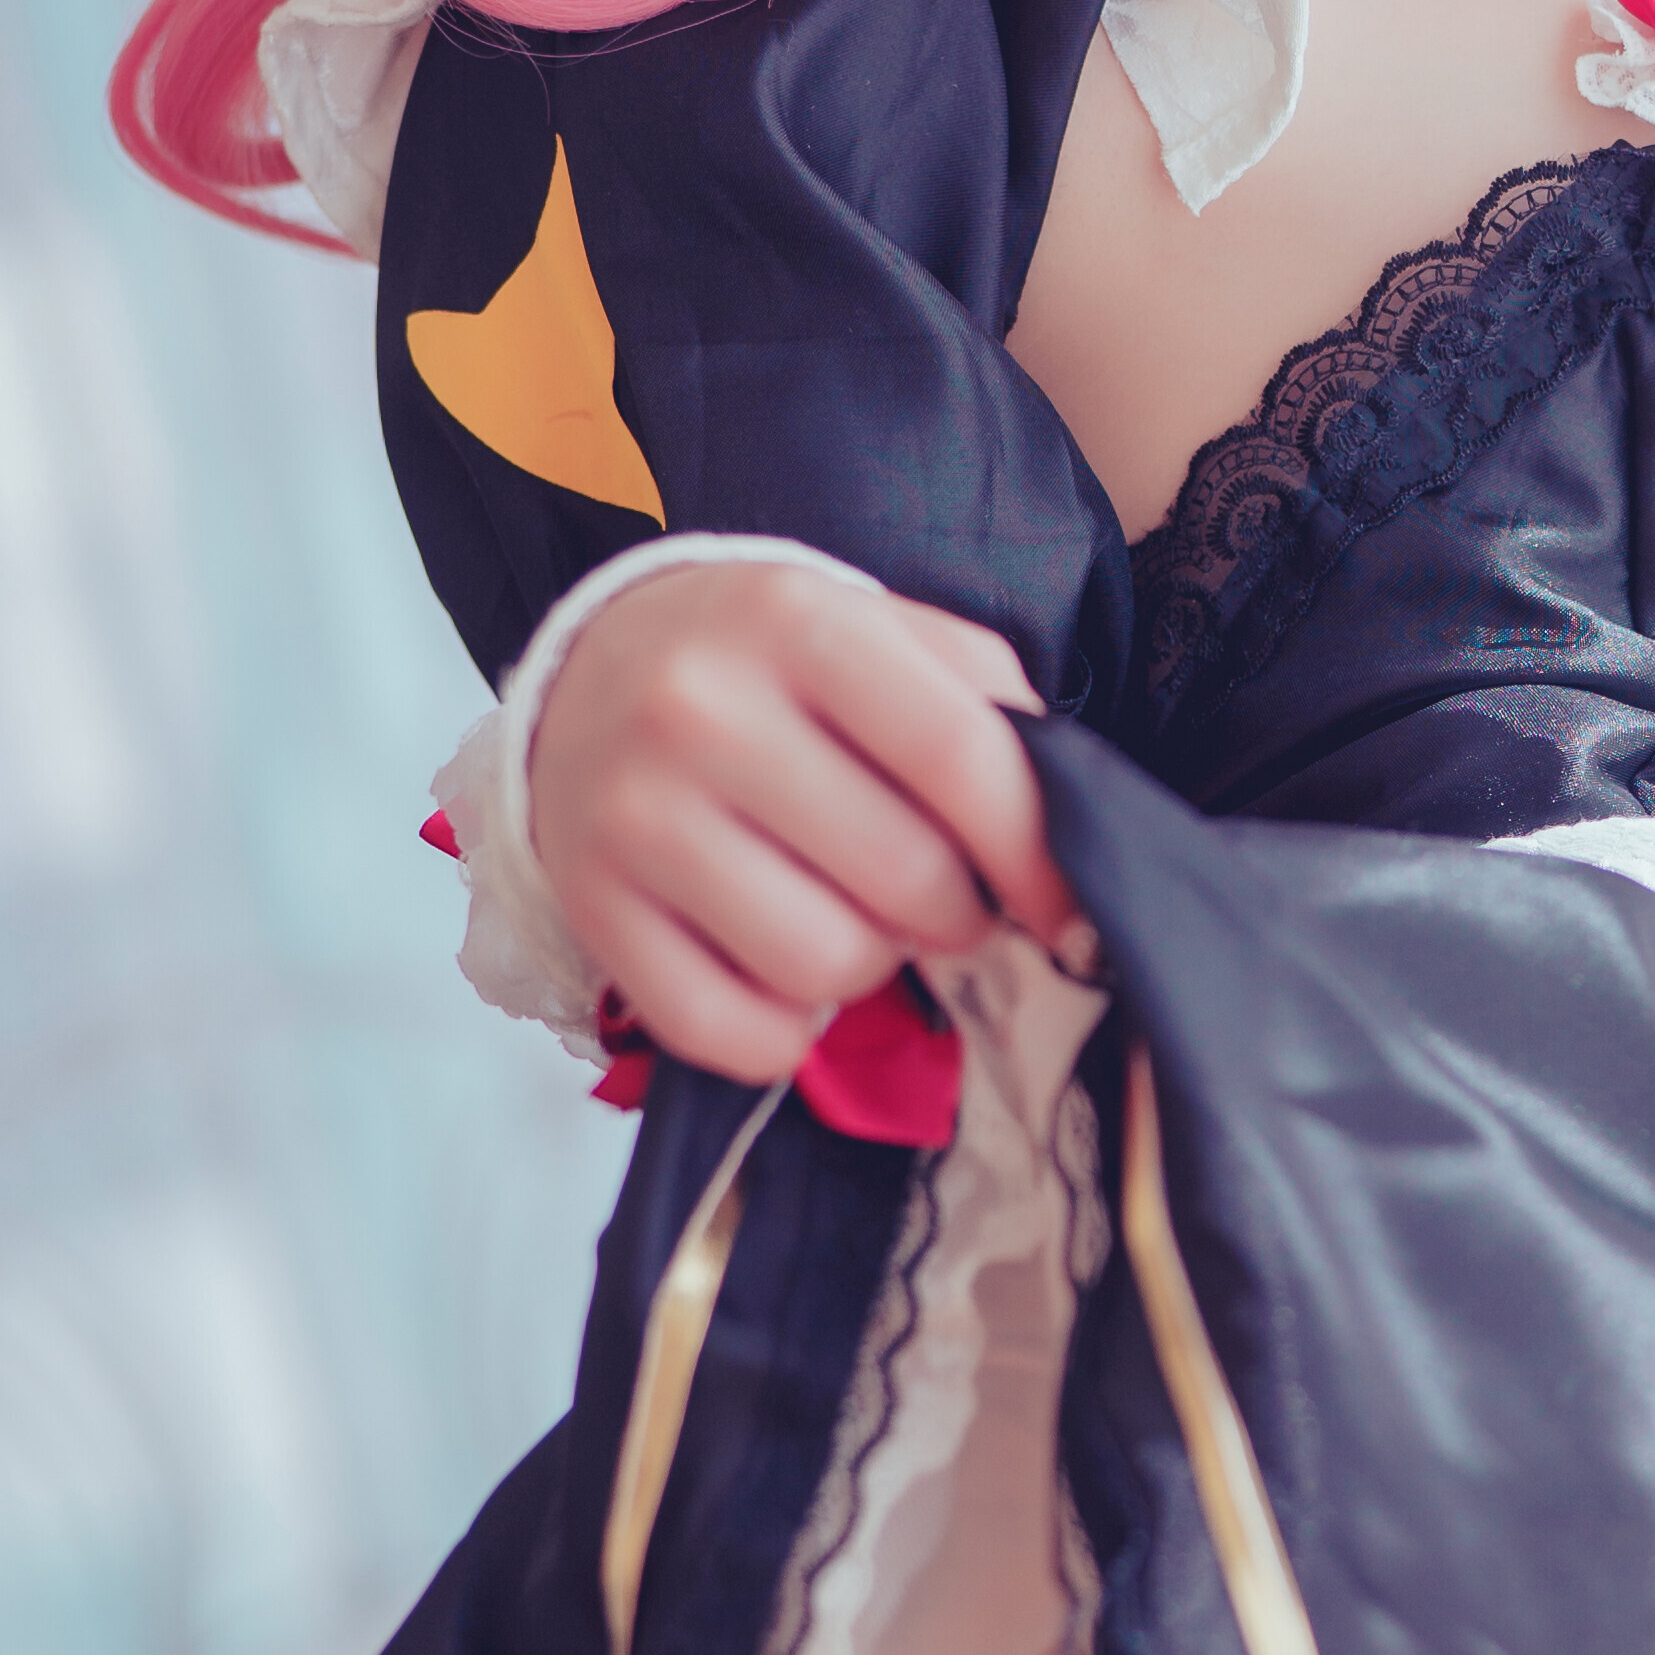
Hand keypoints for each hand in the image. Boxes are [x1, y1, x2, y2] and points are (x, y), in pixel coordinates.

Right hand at [526, 557, 1086, 1086]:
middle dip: (956, 914)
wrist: (591, 668)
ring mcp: (633, 813)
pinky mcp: (589, 904)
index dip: (1033, 853)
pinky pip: (724, 1030)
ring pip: (821, 965)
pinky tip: (782, 978)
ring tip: (848, 916)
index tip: (1058, 902)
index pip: (957, 756)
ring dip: (868, 966)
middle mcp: (699, 708)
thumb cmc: (773, 663)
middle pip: (902, 877)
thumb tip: (1065, 831)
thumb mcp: (877, 629)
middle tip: (940, 900)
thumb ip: (983, 701)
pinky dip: (780, 1033)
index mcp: (796, 621)